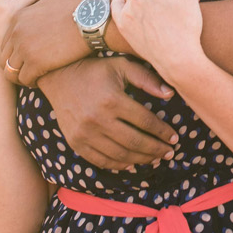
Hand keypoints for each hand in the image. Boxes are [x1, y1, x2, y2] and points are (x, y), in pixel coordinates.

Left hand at [1, 0, 87, 85]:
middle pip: (3, 57)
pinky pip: (25, 79)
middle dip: (15, 66)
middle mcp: (17, 32)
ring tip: (33, 79)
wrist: (92, 19)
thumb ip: (37, 6)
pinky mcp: (35, 62)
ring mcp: (25, 47)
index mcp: (18, 17)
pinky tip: (41, 81)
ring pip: (10, 71)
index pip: (5, 41)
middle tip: (27, 71)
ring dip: (20, 77)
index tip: (26, 57)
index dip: (14, 52)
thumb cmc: (78, 8)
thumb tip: (39, 9)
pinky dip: (31, 83)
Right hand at [37, 57, 179, 168]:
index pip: (145, 122)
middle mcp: (98, 119)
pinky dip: (119, 166)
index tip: (174, 138)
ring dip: (142, 160)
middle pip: (135, 142)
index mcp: (112, 100)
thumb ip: (147, 79)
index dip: (163, 132)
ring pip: (120, 155)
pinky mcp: (76, 143)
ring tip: (156, 159)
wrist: (58, 77)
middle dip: (156, 149)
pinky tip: (133, 164)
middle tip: (170, 152)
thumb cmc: (95, 70)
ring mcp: (85, 134)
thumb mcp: (122, 66)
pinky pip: (101, 161)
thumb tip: (170, 94)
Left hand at [112, 0, 204, 82]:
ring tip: (160, 18)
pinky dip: (123, 1)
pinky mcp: (122, 23)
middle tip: (173, 14)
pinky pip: (117, 4)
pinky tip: (129, 3)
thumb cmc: (187, 28)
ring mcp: (128, 9)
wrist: (176, 58)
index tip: (183, 5)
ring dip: (148, 1)